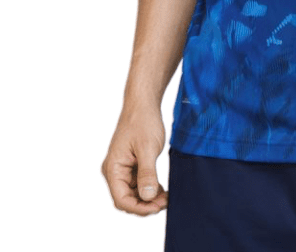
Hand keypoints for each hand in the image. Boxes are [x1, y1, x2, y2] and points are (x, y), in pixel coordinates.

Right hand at [101, 101, 168, 215]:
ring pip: (134, 193)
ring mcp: (123, 169)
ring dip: (148, 198)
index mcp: (113, 169)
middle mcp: (115, 171)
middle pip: (127, 199)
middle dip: (145, 204)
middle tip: (165, 202)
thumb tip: (147, 197)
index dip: (139, 208)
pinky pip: (138, 184)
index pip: (121, 199)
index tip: (157, 207)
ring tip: (166, 197)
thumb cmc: (143, 121)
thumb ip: (147, 174)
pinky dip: (149, 189)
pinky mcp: (132, 165)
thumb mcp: (147, 148)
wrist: (144, 104)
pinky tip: (162, 189)